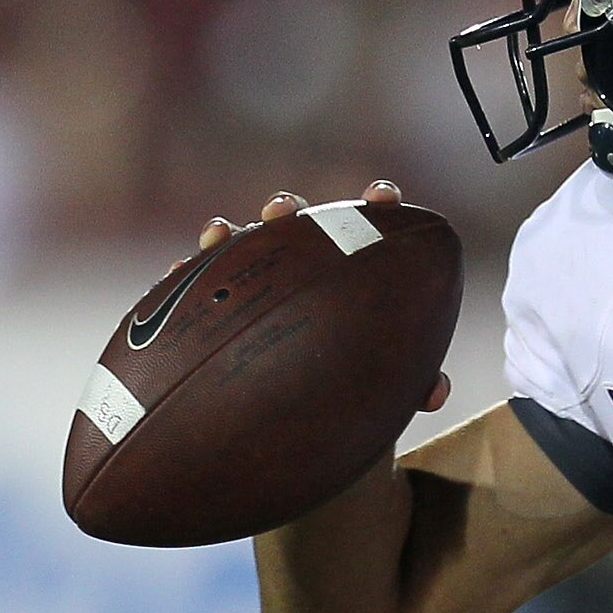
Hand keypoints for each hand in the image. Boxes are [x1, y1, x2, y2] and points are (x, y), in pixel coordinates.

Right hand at [192, 180, 449, 412]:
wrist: (298, 415)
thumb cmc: (354, 386)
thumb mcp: (385, 386)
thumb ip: (412, 383)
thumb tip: (434, 393)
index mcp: (352, 271)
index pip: (368, 225)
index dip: (377, 204)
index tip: (381, 197)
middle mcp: (303, 265)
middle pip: (296, 223)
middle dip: (286, 209)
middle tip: (280, 210)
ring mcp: (259, 279)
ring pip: (243, 246)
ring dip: (231, 233)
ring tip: (220, 233)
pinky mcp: (219, 301)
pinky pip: (198, 281)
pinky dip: (189, 270)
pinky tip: (178, 270)